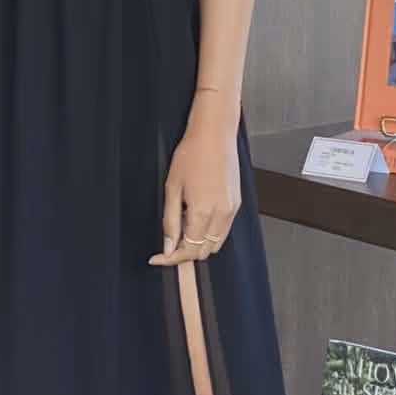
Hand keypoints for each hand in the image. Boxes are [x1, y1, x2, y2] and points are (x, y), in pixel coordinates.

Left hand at [150, 116, 240, 265]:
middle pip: (203, 252)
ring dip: (198, 244)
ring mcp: (231, 210)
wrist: (214, 134)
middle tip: (168, 243)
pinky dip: (210, 233)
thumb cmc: (192, 154)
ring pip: (215, 244)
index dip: (171, 259)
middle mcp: (221, 215)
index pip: (187, 250)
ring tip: (183, 225)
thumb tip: (168, 246)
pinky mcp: (237, 204)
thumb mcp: (172, 188)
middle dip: (184, 253)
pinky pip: (224, 230)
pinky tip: (197, 217)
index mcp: (202, 212)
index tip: (158, 258)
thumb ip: (170, 221)